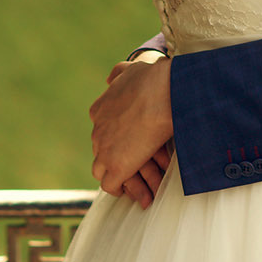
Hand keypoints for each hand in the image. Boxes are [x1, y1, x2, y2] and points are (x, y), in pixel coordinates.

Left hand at [89, 55, 173, 207]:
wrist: (164, 91)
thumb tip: (110, 79)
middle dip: (122, 160)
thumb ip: (119, 74)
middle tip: (144, 168)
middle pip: (103, 153)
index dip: (118, 141)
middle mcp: (97, 130)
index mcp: (99, 110)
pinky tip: (140, 191)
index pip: (103, 133)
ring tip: (143, 185)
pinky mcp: (114, 166)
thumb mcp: (131, 70)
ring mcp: (103, 150)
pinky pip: (110, 186)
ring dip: (124, 177)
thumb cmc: (155, 79)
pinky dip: (124, 189)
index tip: (134, 145)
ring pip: (103, 171)